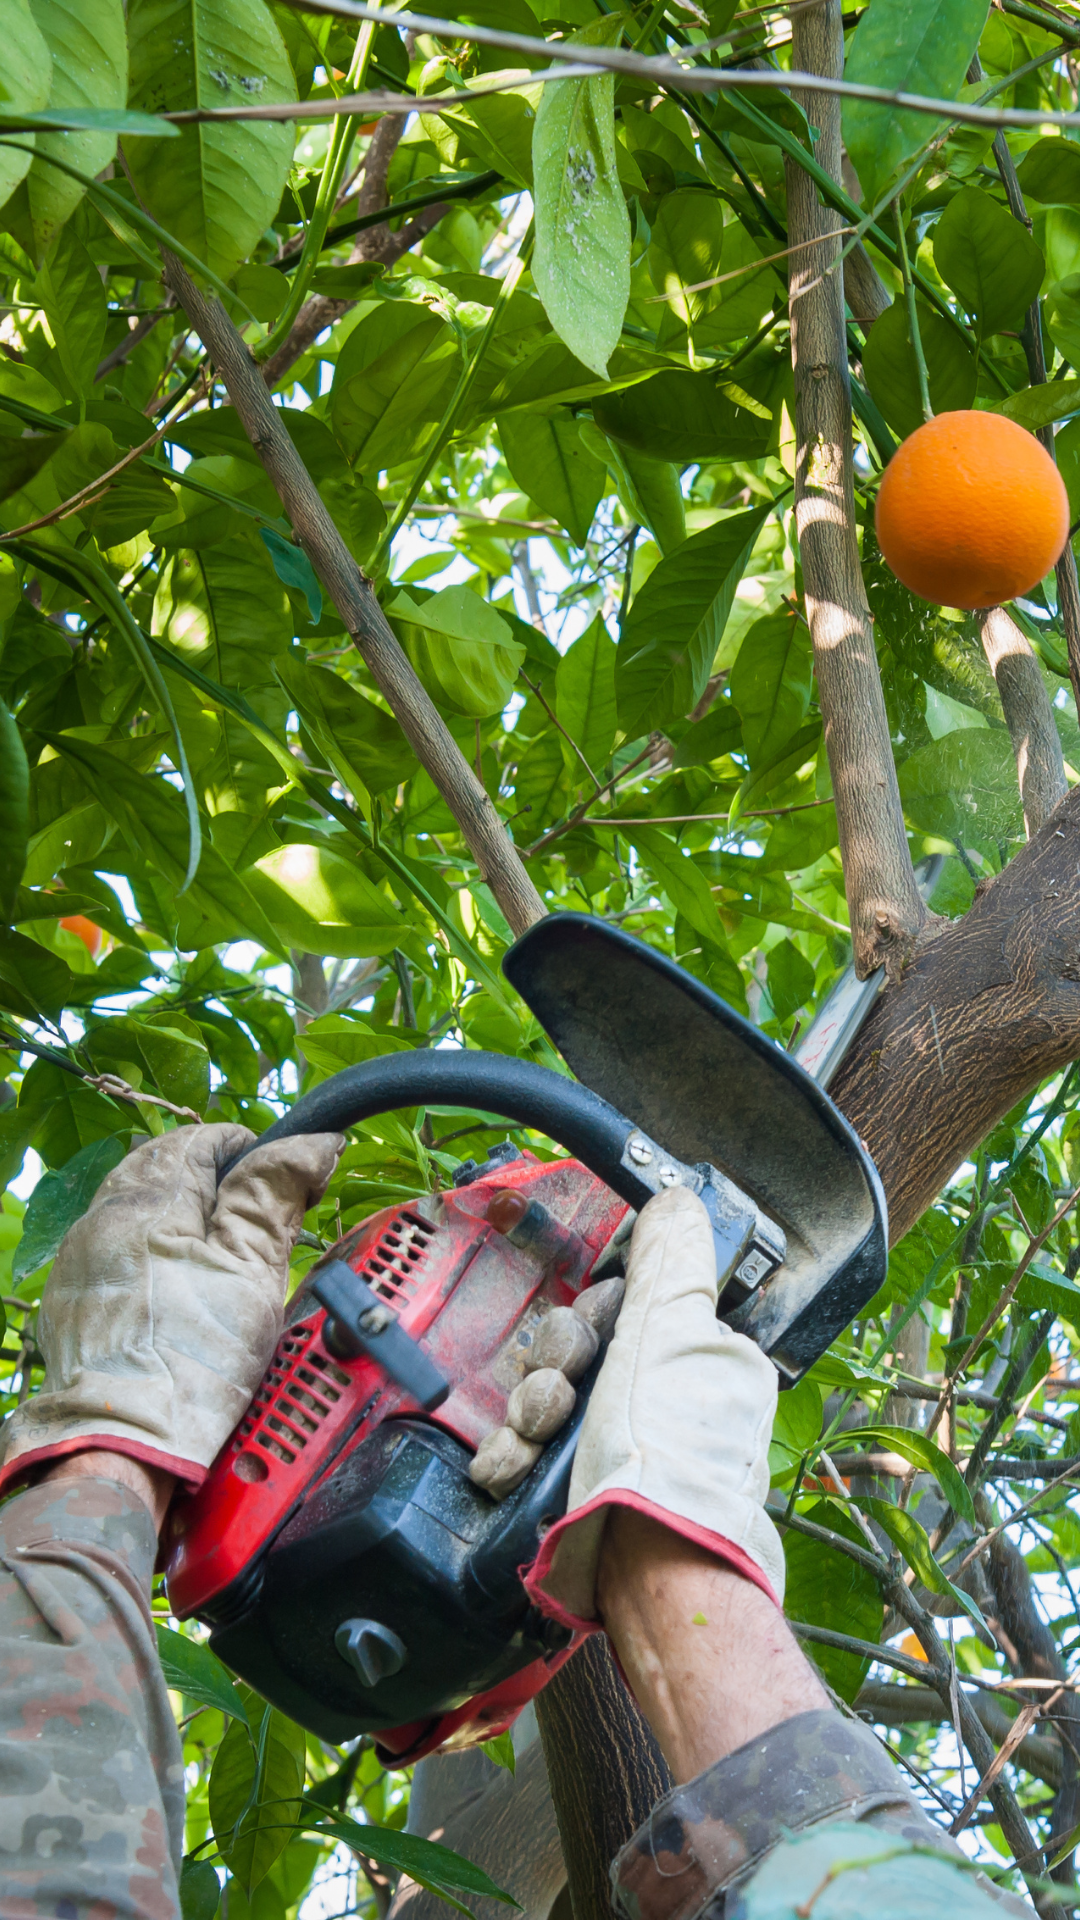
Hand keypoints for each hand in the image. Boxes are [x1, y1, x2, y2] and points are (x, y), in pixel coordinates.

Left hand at [0, 1123, 342, 1494]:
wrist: (122, 1445)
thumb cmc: (190, 1364)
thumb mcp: (252, 1273)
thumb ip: (275, 1197)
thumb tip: (310, 1144)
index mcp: (147, 1202)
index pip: (200, 1140)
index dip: (250, 1150)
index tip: (283, 1180)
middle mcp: (101, 1220)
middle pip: (162, 1168)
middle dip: (212, 1181)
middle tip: (256, 1218)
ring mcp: (81, 1262)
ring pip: (135, 1208)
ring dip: (179, 1214)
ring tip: (220, 1254)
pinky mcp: (72, 1301)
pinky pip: (115, 1251)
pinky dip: (150, 1252)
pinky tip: (178, 1287)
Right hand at [514, 1185, 785, 1625]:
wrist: (645, 1575)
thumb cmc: (667, 1457)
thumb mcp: (671, 1334)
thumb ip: (671, 1261)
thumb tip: (680, 1199)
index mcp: (694, 1356)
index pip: (629, 1301)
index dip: (599, 1305)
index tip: (594, 1318)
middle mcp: (660, 1399)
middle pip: (581, 1346)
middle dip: (557, 1362)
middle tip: (562, 1389)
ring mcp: (619, 1445)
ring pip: (549, 1395)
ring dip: (531, 1409)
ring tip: (535, 1438)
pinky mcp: (579, 1487)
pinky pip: (531, 1448)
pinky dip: (513, 1453)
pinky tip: (510, 1467)